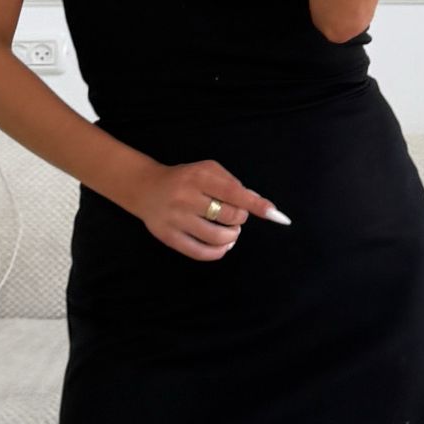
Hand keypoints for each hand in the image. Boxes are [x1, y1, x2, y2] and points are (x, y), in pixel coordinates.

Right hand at [132, 159, 288, 261]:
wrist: (146, 188)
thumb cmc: (185, 178)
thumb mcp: (207, 170)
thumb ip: (232, 184)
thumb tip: (258, 205)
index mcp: (199, 176)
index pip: (234, 192)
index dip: (257, 204)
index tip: (277, 215)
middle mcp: (186, 196)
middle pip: (230, 216)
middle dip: (240, 218)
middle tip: (234, 215)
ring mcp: (176, 218)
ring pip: (217, 237)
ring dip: (232, 237)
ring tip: (231, 232)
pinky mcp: (169, 236)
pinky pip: (200, 252)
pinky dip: (218, 252)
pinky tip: (223, 246)